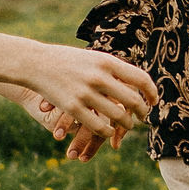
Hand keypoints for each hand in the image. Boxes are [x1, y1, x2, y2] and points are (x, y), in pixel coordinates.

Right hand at [30, 41, 159, 147]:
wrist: (35, 62)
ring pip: (118, 116)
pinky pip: (99, 126)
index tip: (154, 100)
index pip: (140, 78)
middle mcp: (99, 76)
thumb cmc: (67, 60)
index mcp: (106, 61)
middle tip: (143, 117)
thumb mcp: (93, 57)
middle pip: (133, 100)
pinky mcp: (73, 107)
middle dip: (142, 112)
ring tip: (127, 125)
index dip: (152, 92)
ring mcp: (85, 92)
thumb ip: (113, 68)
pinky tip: (109, 131)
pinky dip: (108, 132)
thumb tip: (138, 81)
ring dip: (126, 124)